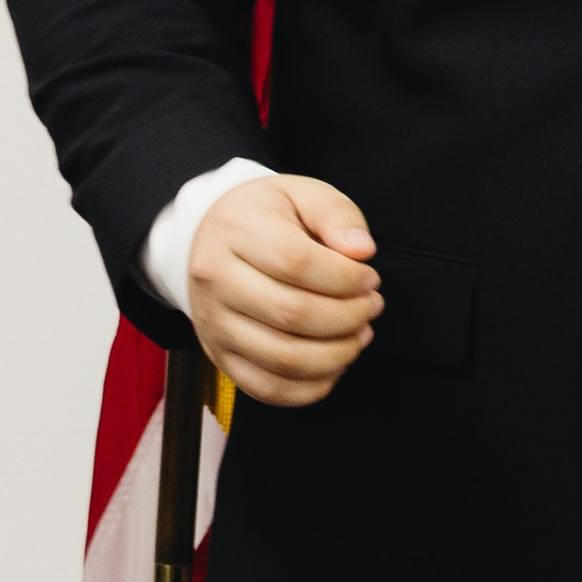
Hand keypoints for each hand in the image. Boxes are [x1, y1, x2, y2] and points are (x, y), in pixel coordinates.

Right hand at [187, 174, 380, 408]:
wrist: (210, 237)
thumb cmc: (267, 216)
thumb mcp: (302, 193)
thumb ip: (337, 214)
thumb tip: (361, 251)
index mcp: (236, 231)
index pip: (298, 263)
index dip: (346, 278)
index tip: (370, 277)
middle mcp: (215, 280)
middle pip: (293, 314)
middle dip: (348, 316)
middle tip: (371, 306)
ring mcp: (213, 324)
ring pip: (282, 357)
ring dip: (337, 354)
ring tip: (360, 334)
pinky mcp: (219, 356)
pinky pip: (267, 388)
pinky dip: (310, 388)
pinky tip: (335, 364)